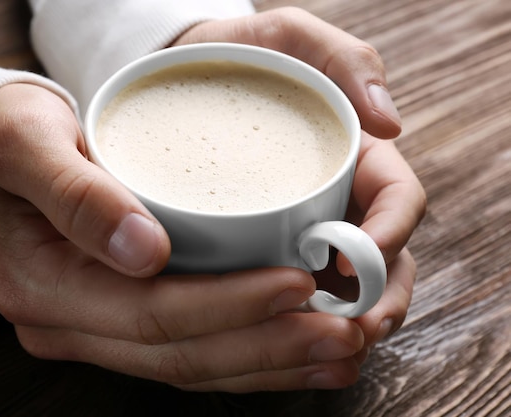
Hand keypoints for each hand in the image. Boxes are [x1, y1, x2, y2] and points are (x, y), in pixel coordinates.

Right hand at [0, 83, 365, 393]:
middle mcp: (70, 324)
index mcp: (44, 286)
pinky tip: (300, 351)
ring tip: (340, 348)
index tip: (297, 281)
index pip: (151, 313)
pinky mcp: (122, 325)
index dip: (230, 305)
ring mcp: (96, 332)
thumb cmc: (12, 140)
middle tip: (343, 330)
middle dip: (268, 346)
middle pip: (182, 354)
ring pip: (195, 367)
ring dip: (272, 363)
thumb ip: (77, 194)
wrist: (1, 159)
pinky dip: (251, 358)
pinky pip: (193, 355)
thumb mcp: (26, 144)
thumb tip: (144, 250)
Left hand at [174, 6, 426, 384]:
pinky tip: (279, 340)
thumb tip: (389, 117)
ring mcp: (304, 226)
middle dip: (379, 298)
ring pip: (343, 285)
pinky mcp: (265, 246)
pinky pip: (292, 290)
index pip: (397, 199)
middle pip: (381, 257)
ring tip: (320, 346)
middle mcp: (335, 197)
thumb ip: (342, 58)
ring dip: (343, 321)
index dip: (391, 235)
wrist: (179, 77)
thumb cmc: (238, 56)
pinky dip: (296, 319)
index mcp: (352, 156)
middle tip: (356, 329)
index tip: (357, 261)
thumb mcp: (288, 38)